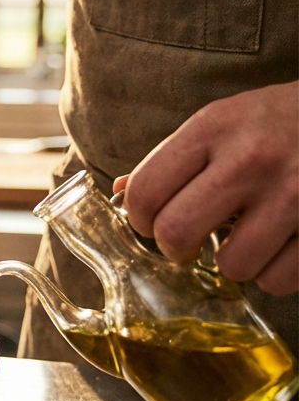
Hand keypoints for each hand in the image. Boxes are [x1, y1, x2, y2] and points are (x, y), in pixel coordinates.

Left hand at [115, 81, 297, 295]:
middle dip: (175, 248)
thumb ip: (174, 158)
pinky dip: (274, 273)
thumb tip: (119, 193)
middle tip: (188, 244)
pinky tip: (280, 246)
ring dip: (233, 264)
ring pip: (233, 266)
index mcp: (215, 128)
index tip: (151, 223)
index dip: (139, 218)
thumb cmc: (280, 121)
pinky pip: (278, 280)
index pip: (145, 190)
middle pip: (177, 232)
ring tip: (245, 241)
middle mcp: (251, 159)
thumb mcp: (224, 121)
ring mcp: (294, 194)